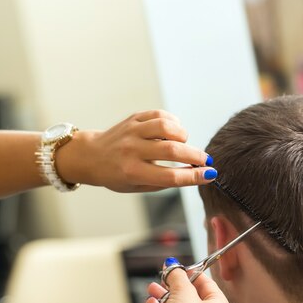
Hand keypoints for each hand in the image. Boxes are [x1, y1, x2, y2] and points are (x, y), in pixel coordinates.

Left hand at [55, 110, 216, 192]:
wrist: (91, 156)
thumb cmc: (116, 175)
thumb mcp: (137, 187)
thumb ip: (165, 181)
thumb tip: (197, 173)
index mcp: (132, 172)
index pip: (170, 176)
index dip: (194, 176)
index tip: (210, 174)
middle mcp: (132, 151)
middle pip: (172, 151)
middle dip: (195, 156)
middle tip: (206, 160)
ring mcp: (132, 132)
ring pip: (167, 128)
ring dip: (183, 136)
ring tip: (184, 143)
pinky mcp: (133, 118)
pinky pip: (159, 115)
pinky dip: (173, 122)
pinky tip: (173, 130)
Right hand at [145, 261, 231, 302]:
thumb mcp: (182, 291)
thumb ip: (177, 276)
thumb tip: (173, 266)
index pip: (209, 285)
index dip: (192, 274)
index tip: (178, 268)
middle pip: (194, 299)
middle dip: (174, 287)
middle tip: (164, 278)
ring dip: (165, 298)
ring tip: (152, 290)